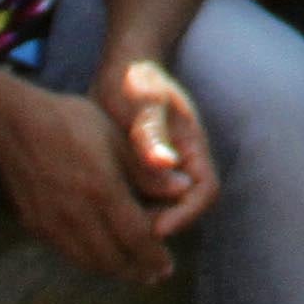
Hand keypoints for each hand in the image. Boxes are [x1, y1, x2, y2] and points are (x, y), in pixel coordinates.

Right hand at [0, 76, 176, 282]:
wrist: (16, 125)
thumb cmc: (73, 123)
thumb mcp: (118, 138)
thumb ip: (149, 171)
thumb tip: (184, 189)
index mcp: (103, 190)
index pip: (136, 237)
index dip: (154, 256)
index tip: (168, 265)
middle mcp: (77, 213)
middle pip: (113, 259)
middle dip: (137, 271)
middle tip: (154, 276)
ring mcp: (53, 223)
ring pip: (88, 262)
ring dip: (114, 271)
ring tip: (132, 272)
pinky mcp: (36, 225)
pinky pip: (68, 253)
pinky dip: (89, 261)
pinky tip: (100, 257)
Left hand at [101, 57, 216, 233]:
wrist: (119, 71)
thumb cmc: (137, 81)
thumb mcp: (144, 103)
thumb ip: (153, 133)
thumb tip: (166, 163)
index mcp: (192, 148)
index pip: (205, 192)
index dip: (187, 214)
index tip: (158, 229)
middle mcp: (180, 165)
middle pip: (182, 208)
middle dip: (160, 224)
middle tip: (126, 232)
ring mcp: (159, 171)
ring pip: (159, 209)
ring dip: (140, 221)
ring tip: (109, 227)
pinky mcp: (137, 175)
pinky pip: (137, 202)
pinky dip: (123, 210)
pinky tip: (97, 213)